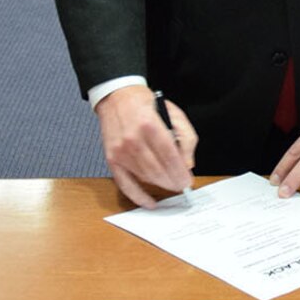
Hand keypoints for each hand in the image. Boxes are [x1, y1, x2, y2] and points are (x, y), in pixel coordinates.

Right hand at [96, 85, 195, 207]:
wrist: (117, 97)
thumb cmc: (146, 104)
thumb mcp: (173, 113)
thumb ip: (186, 138)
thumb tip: (187, 165)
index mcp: (150, 124)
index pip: (169, 156)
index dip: (180, 172)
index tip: (188, 181)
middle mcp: (133, 139)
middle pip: (157, 170)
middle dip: (173, 182)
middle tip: (182, 185)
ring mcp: (120, 151)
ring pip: (145, 177)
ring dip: (160, 184)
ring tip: (170, 183)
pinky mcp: (112, 159)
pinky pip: (125, 184)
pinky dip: (138, 196)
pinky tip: (150, 203)